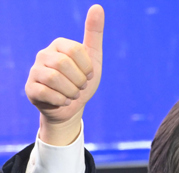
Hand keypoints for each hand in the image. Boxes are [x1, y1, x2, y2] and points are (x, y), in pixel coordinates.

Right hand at [24, 4, 103, 145]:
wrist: (72, 107)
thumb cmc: (83, 81)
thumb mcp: (94, 58)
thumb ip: (94, 34)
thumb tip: (97, 7)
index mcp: (59, 45)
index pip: (76, 50)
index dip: (87, 67)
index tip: (88, 75)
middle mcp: (44, 55)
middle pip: (63, 64)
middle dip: (79, 81)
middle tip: (80, 87)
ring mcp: (34, 71)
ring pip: (54, 79)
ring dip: (71, 92)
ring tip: (72, 94)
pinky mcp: (30, 88)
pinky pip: (46, 93)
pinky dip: (61, 100)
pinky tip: (63, 101)